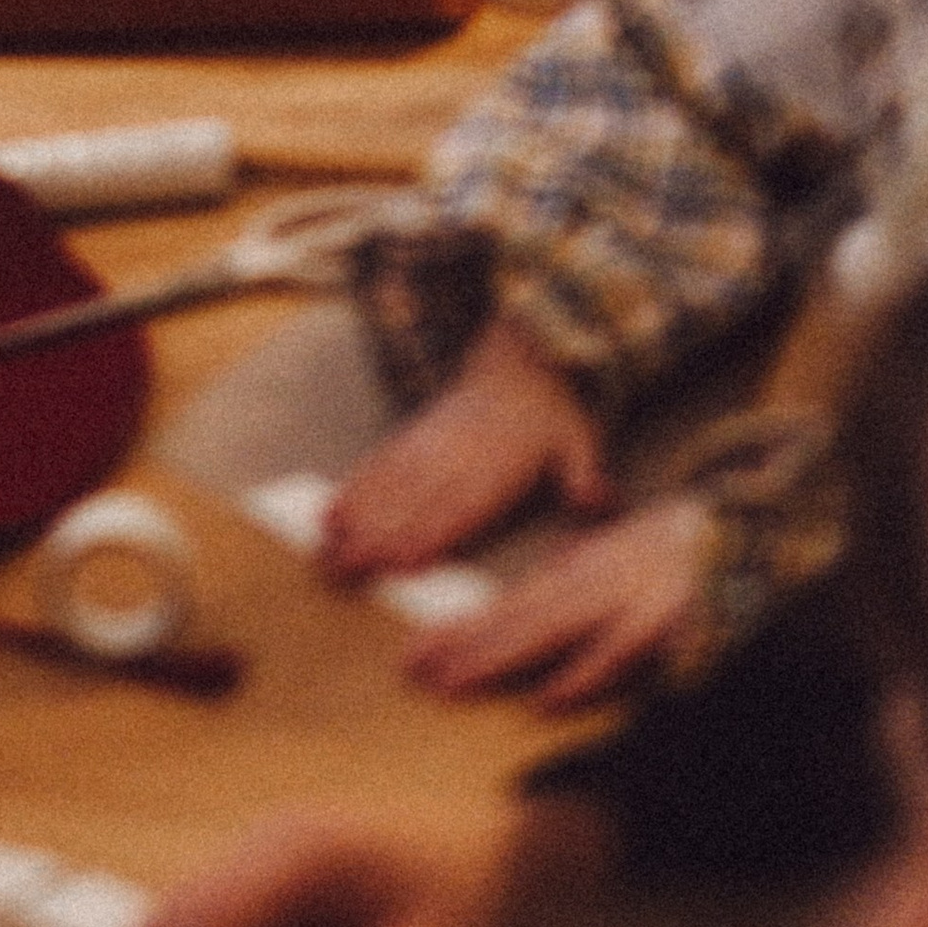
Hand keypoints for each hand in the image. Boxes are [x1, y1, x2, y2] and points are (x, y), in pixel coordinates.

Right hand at [322, 315, 612, 579]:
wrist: (520, 356)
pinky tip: (333, 510)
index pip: (460, 506)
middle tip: (343, 570)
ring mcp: (430, 444)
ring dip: (355, 519)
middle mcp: (456, 456)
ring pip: (387, 486)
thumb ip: (585, 475)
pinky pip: (380, 463)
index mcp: (497, 465)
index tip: (401, 563)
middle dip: (376, 538)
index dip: (430, 535)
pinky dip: (353, 488)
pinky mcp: (414, 436)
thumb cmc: (550, 411)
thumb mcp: (579, 439)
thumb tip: (599, 502)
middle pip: (411, 503)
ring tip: (328, 548)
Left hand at [404, 494, 715, 709]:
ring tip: (453, 684)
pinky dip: (581, 676)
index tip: (414, 657)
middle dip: (462, 648)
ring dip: (501, 659)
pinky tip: (547, 700)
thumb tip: (529, 597)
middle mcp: (592, 583)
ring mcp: (624, 602)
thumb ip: (568, 576)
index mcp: (578, 570)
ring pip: (551, 633)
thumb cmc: (669, 553)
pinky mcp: (663, 626)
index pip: (507, 605)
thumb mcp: (609, 556)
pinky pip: (615, 656)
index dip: (459, 632)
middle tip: (412, 673)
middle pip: (516, 619)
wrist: (740, 531)